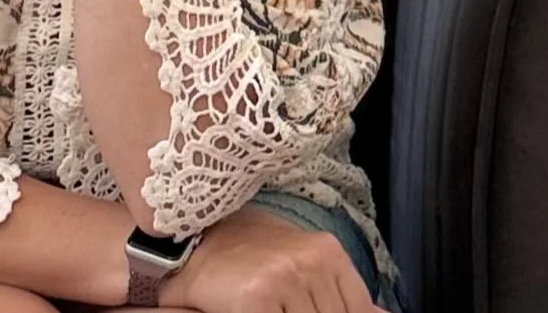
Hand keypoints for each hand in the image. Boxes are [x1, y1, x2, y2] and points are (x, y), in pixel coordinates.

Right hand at [159, 206, 378, 312]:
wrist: (188, 242)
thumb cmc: (244, 254)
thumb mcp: (300, 262)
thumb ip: (339, 291)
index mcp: (326, 252)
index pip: (359, 311)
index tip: (317, 311)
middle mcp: (310, 262)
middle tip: (287, 307)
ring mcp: (285, 280)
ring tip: (273, 306)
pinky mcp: (257, 300)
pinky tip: (255, 312)